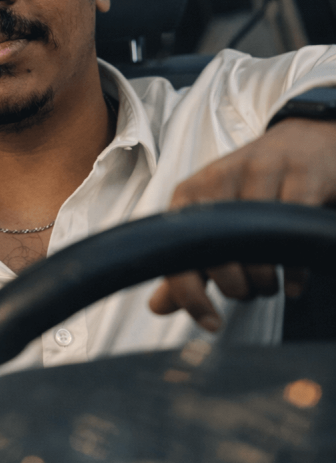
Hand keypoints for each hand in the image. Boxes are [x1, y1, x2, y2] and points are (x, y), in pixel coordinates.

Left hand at [149, 118, 335, 329]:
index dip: (189, 294)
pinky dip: (294, 268)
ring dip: (264, 279)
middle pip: (217, 249)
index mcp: (192, 192)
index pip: (177, 250)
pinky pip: (293, 230)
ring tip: (270, 285)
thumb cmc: (255, 187)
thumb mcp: (217, 221)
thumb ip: (188, 265)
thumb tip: (157, 307)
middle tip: (248, 292)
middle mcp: (221, 177)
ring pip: (255, 242)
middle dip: (235, 287)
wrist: (306, 140)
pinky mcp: (301, 175)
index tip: (210, 322)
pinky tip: (293, 283)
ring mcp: (262, 172)